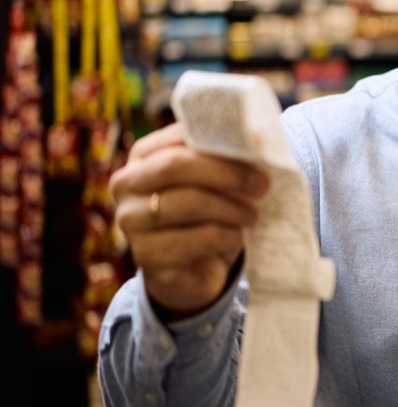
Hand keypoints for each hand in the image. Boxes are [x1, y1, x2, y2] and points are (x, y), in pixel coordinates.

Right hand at [110, 123, 268, 317]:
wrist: (195, 269)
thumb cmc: (208, 214)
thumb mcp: (218, 181)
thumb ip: (230, 156)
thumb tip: (257, 136)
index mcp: (143, 155)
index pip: (178, 136)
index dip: (221, 141)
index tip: (258, 150)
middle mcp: (127, 184)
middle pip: (174, 165)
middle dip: (226, 173)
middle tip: (261, 185)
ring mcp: (130, 220)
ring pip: (187, 203)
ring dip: (231, 209)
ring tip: (252, 215)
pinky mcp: (145, 255)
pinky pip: (197, 238)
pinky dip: (226, 236)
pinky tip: (237, 238)